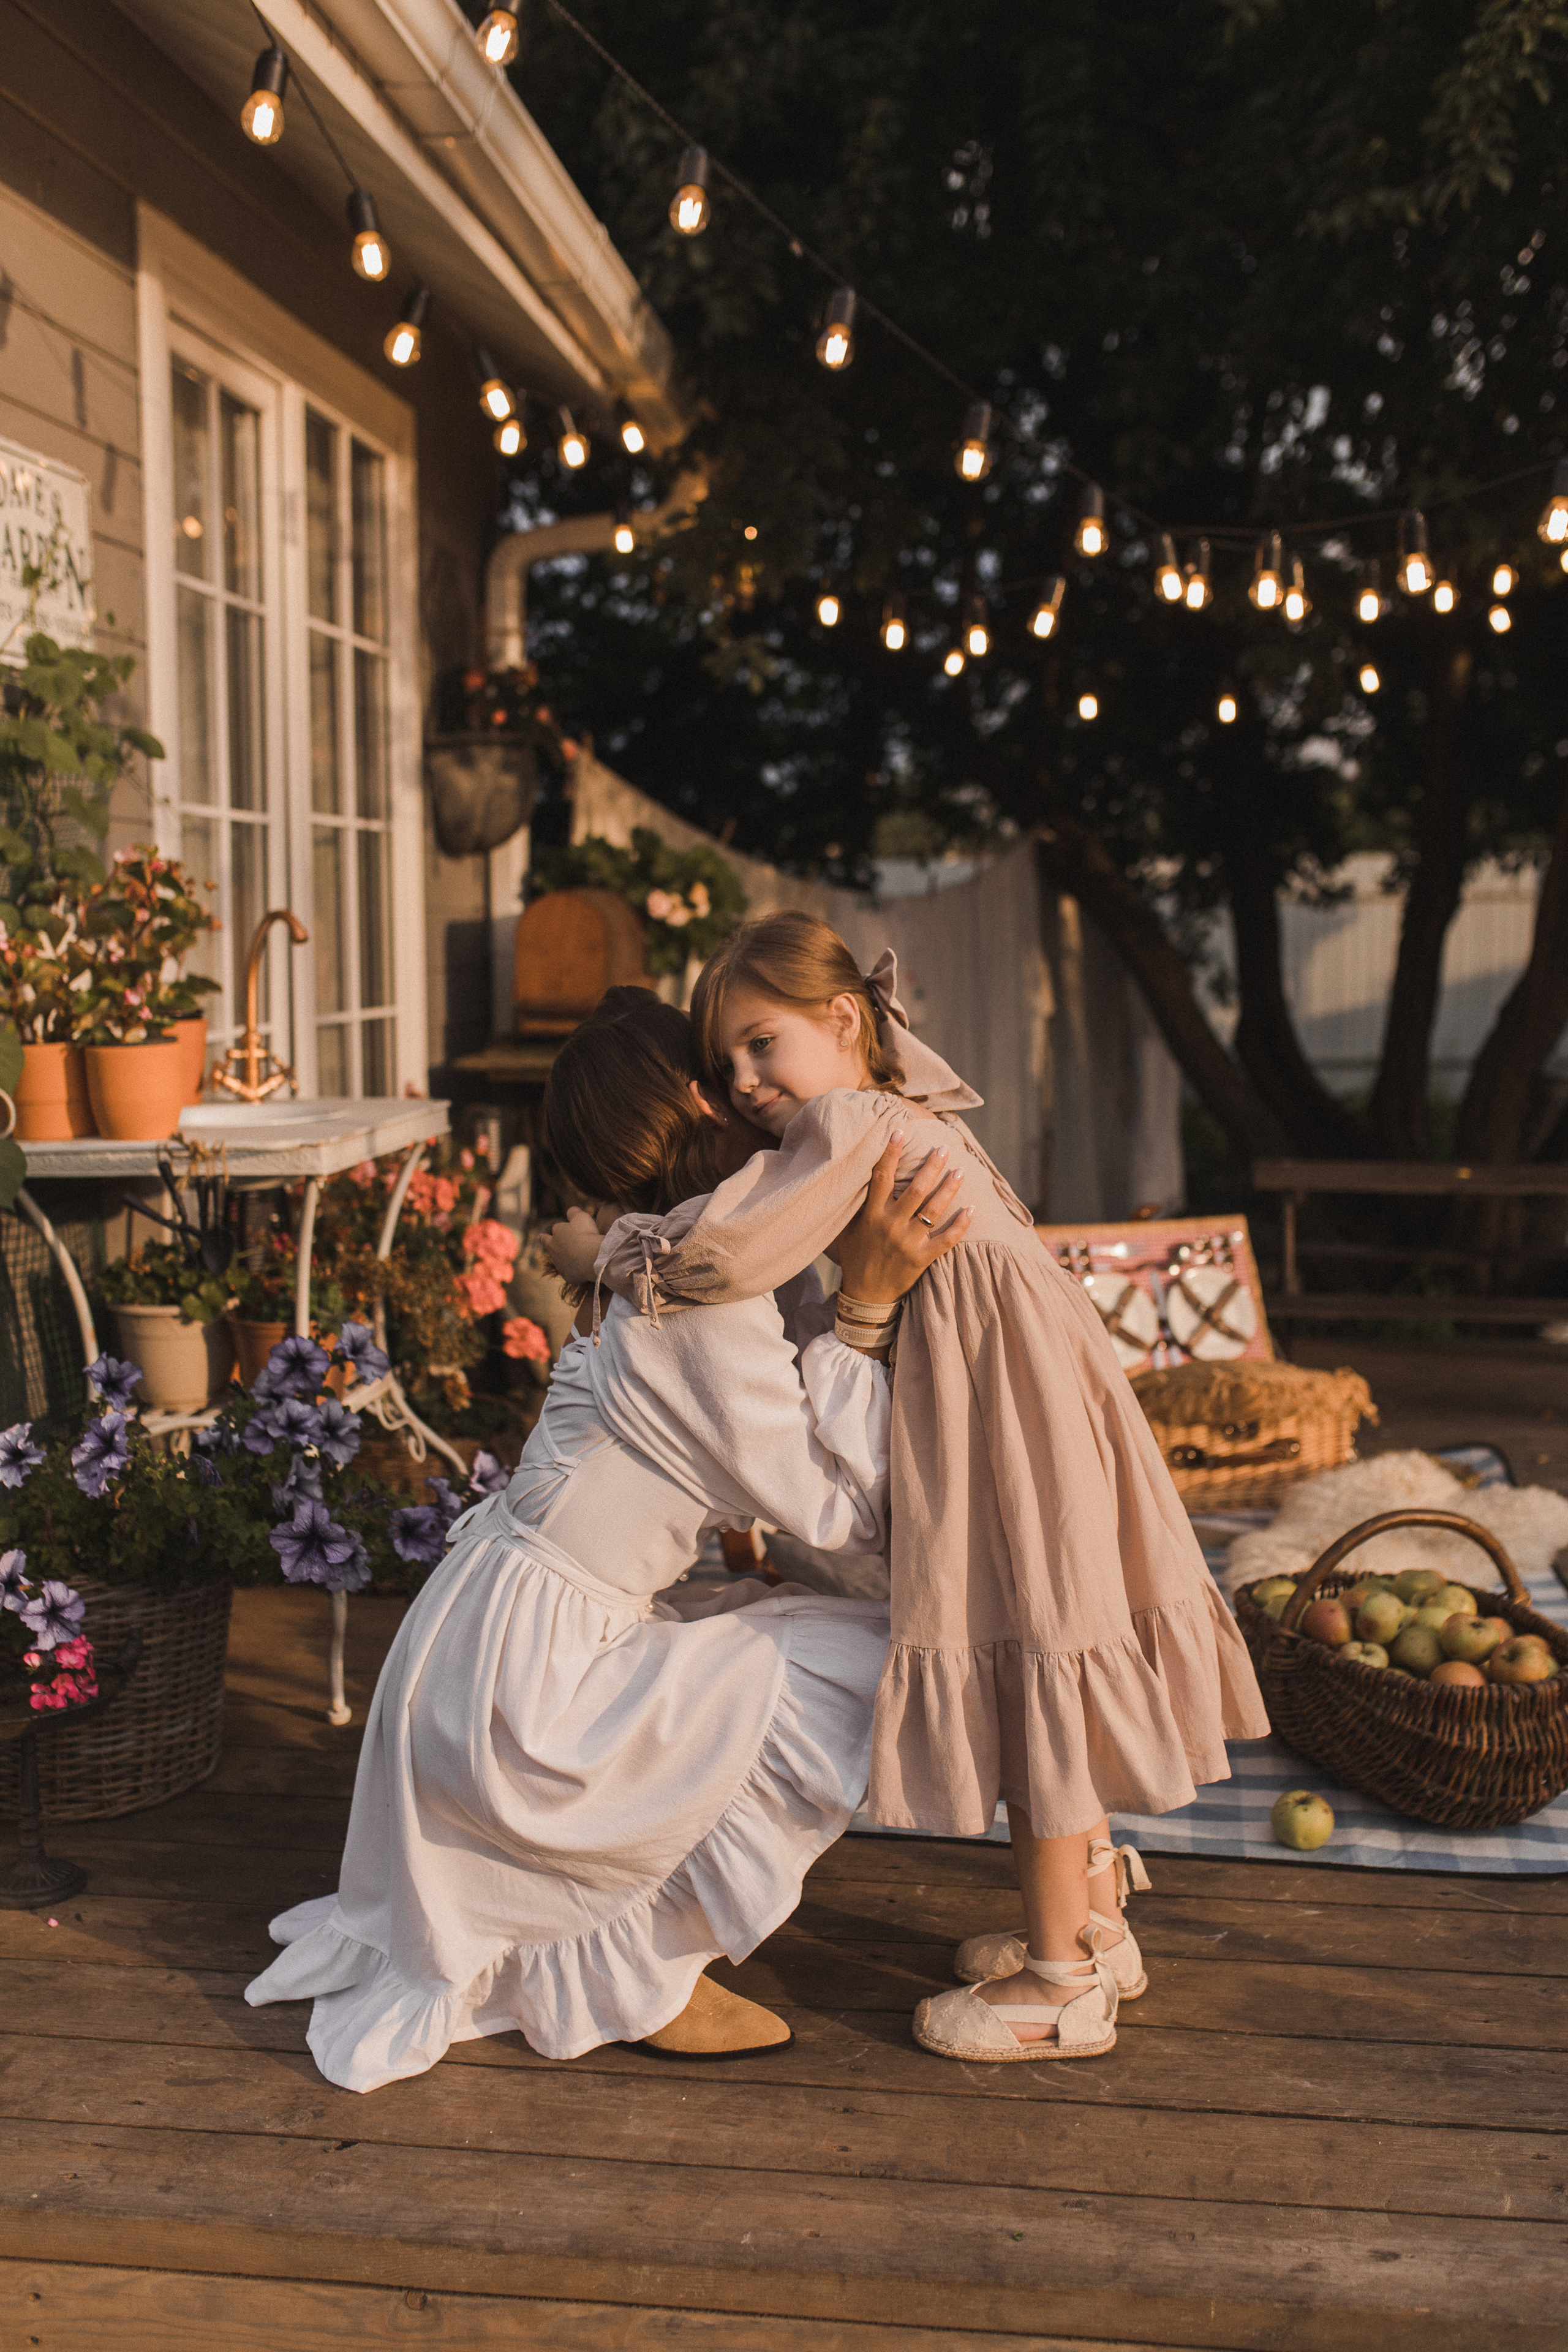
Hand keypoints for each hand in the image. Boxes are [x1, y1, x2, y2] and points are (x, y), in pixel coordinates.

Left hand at [546, 1206, 602, 1285]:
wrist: (591, 1258)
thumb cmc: (587, 1235)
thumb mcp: (581, 1217)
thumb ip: (573, 1212)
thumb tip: (570, 1211)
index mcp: (557, 1233)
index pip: (555, 1228)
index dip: (558, 1228)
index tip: (557, 1228)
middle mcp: (554, 1249)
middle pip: (547, 1244)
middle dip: (544, 1240)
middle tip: (540, 1238)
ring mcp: (560, 1264)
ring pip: (558, 1259)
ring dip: (563, 1258)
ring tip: (572, 1257)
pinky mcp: (567, 1275)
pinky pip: (570, 1272)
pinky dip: (575, 1270)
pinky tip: (582, 1270)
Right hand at [832, 1136, 970, 1304]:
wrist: (865, 1296)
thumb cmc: (856, 1258)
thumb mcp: (848, 1229)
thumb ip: (856, 1205)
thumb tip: (858, 1176)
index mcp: (871, 1216)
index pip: (881, 1177)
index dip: (890, 1153)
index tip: (900, 1132)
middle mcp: (890, 1226)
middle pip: (916, 1189)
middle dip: (931, 1166)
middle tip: (943, 1149)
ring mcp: (908, 1243)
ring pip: (933, 1210)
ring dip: (949, 1188)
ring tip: (961, 1170)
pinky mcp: (922, 1259)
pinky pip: (946, 1239)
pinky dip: (961, 1224)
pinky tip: (972, 1208)